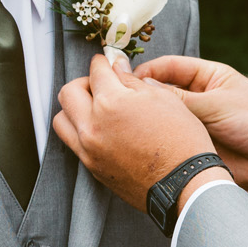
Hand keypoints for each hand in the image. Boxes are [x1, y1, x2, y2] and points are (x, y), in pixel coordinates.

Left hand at [55, 54, 220, 210]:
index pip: (96, 71)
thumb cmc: (181, 141)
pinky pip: (73, 142)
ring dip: (75, 109)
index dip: (103, 62)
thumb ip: (133, 81)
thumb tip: (118, 69)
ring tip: (96, 109)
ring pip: (62, 119)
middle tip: (101, 84)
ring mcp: (89, 150)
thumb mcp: (163, 98)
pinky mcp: (92, 167)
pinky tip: (101, 130)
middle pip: (69, 92)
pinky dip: (80, 131)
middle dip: (84, 82)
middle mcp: (93, 126)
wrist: (185, 184)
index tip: (107, 63)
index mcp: (111, 103)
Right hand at [136, 55, 247, 205]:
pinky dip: (154, 142)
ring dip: (146, 121)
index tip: (125, 78)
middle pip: (162, 92)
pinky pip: (169, 141)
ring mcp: (195, 123)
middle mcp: (198, 98)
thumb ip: (181, 98)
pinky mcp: (193, 146)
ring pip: (163, 118)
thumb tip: (142, 87)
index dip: (147, 71)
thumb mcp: (218, 104)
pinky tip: (136, 143)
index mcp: (208, 77)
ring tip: (123, 122)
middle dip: (142, 96)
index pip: (170, 67)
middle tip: (118, 101)